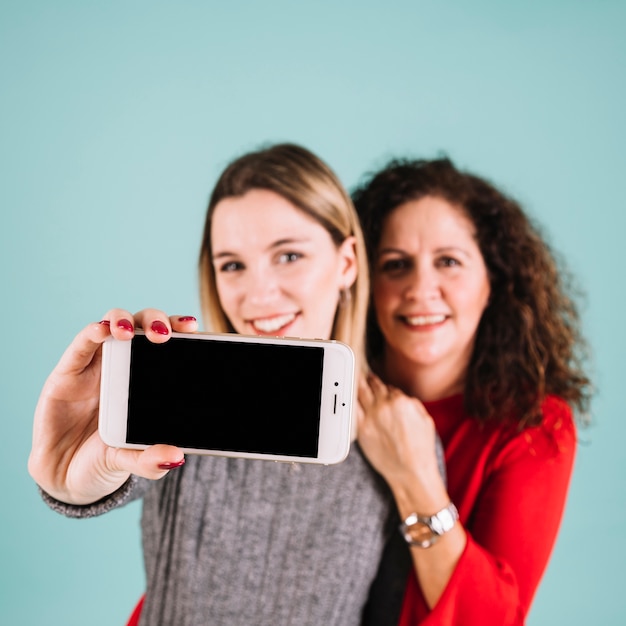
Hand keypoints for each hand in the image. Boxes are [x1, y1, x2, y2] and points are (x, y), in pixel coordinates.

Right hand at [28, 308, 198, 504]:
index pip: (169, 343)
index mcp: (149, 379)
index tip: (194, 329)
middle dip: (157, 320)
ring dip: (124, 320)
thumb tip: (175, 458)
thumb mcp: (131, 461)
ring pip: (114, 324)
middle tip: (165, 334)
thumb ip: (150, 460)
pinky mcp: (68, 371)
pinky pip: (81, 344)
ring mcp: (97, 365)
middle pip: (144, 325)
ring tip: (129, 330)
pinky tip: (102, 331)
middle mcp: (125, 365)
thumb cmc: (105, 460)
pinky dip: (93, 332)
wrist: (64, 477)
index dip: (180, 329)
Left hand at [357, 373, 444, 503]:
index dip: (386, 387)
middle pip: (374, 386)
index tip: (382, 385)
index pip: (390, 388)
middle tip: (366, 376)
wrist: (410, 472)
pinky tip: (350, 398)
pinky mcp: (362, 429)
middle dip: (370, 380)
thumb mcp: (426, 420)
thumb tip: (403, 398)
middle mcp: (385, 406)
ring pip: (361, 393)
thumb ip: (413, 404)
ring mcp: (371, 416)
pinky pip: (353, 409)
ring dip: (359, 385)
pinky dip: (352, 401)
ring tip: (356, 380)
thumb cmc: (421, 449)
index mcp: (401, 401)